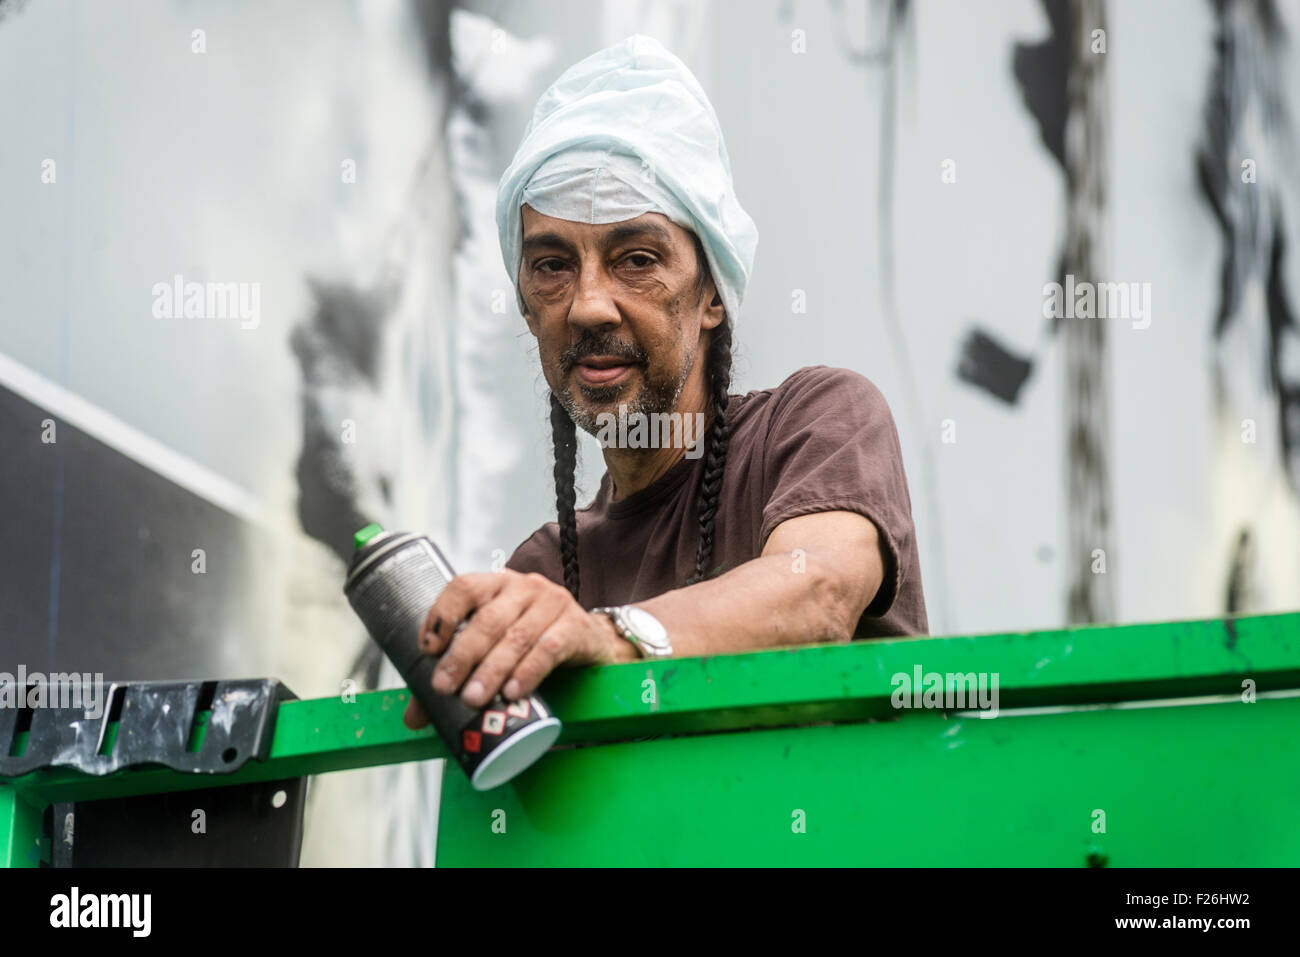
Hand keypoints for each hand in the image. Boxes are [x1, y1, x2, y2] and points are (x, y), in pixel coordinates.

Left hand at [402, 571, 638, 729]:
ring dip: (492, 669)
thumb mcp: (495, 650)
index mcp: (497, 586)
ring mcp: (553, 603)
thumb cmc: (534, 643)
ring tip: (474, 698)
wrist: (591, 643)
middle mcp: (524, 587)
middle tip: (445, 687)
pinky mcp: (576, 627)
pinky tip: (513, 692)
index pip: (464, 587)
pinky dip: (528, 672)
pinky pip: (549, 649)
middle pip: (488, 619)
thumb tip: (413, 716)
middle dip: (462, 655)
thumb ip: (456, 675)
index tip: (428, 648)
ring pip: (517, 636)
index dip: (443, 614)